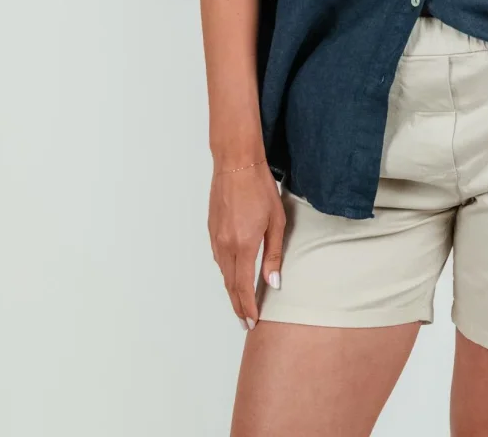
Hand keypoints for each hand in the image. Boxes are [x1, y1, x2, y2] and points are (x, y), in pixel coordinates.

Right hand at [208, 159, 284, 330]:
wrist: (236, 164)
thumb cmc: (260, 188)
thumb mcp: (276, 221)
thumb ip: (274, 255)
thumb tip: (273, 283)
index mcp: (244, 245)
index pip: (243, 286)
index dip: (247, 307)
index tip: (252, 322)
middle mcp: (226, 245)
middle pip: (230, 284)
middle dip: (238, 304)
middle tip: (245, 321)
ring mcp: (216, 237)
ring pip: (222, 272)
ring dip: (231, 289)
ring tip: (240, 302)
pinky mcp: (212, 229)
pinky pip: (218, 257)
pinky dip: (226, 271)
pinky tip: (232, 274)